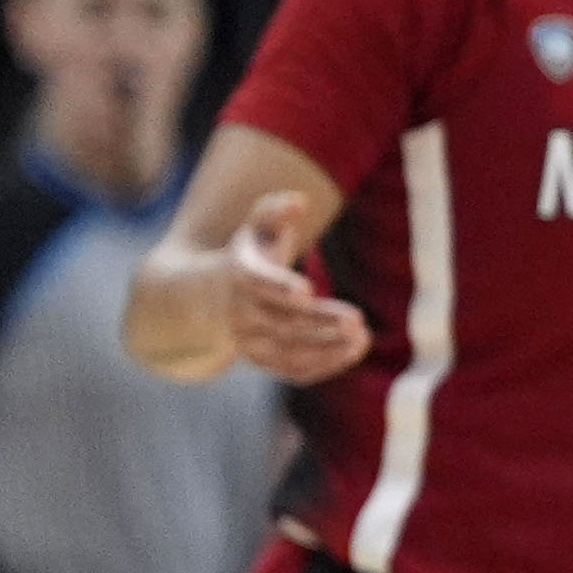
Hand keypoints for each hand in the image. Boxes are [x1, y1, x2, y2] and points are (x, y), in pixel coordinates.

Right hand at [227, 192, 371, 384]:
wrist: (209, 298)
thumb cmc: (250, 254)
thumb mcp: (256, 226)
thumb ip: (275, 209)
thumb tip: (299, 202)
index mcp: (240, 274)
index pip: (257, 282)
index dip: (279, 286)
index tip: (306, 291)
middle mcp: (241, 311)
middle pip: (282, 321)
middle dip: (320, 322)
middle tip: (356, 320)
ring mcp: (249, 340)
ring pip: (288, 352)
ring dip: (326, 349)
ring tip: (363, 337)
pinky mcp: (262, 360)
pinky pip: (292, 370)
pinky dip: (323, 366)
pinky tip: (354, 351)